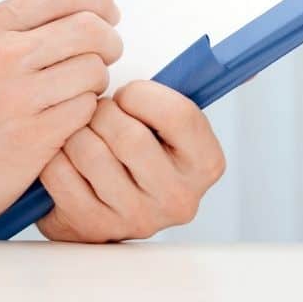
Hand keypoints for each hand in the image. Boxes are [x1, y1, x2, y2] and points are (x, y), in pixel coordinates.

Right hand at [0, 0, 121, 229]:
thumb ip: (34, 15)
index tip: (108, 11)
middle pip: (90, 27)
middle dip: (110, 40)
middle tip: (106, 52)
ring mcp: (15, 96)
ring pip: (95, 68)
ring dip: (98, 80)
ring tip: (80, 88)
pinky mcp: (32, 134)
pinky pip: (88, 107)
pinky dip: (87, 110)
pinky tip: (69, 113)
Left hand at [37, 81, 225, 241]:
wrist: (109, 205)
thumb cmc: (144, 147)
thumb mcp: (175, 127)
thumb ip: (193, 96)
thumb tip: (248, 72)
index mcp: (207, 164)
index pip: (179, 114)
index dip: (142, 95)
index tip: (128, 95)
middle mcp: (179, 198)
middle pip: (129, 136)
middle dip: (104, 112)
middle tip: (101, 112)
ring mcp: (135, 218)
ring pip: (89, 152)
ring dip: (76, 132)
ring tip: (84, 133)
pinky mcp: (92, 229)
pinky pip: (60, 175)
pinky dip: (55, 156)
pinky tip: (67, 156)